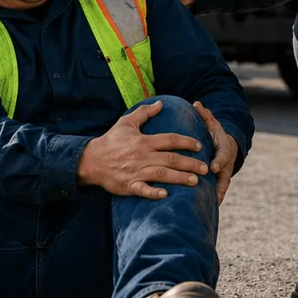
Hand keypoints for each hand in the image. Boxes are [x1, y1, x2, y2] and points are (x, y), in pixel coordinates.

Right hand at [77, 100, 208, 199]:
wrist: (92, 160)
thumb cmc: (111, 141)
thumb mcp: (126, 122)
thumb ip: (144, 113)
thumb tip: (160, 103)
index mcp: (144, 141)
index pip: (170, 140)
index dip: (186, 142)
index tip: (199, 146)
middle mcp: (143, 156)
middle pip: (171, 159)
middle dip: (190, 163)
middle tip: (205, 168)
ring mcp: (136, 172)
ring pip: (163, 175)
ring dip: (180, 178)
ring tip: (195, 181)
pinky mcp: (129, 185)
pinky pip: (143, 190)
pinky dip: (154, 193)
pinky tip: (166, 195)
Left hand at [193, 101, 236, 203]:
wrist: (226, 146)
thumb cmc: (216, 135)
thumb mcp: (212, 124)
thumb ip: (205, 116)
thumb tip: (197, 104)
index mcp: (224, 151)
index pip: (223, 157)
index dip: (218, 161)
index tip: (213, 166)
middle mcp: (225, 166)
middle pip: (224, 179)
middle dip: (218, 187)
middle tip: (212, 196)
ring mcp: (223, 176)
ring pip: (220, 190)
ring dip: (215, 200)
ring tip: (208, 209)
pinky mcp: (218, 184)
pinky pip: (215, 195)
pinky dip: (211, 203)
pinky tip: (203, 213)